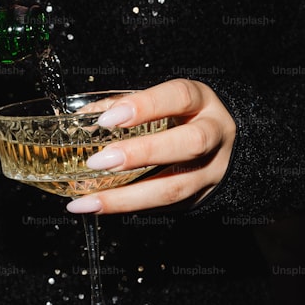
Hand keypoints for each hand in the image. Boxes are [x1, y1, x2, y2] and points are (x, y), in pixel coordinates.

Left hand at [64, 79, 235, 213]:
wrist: (223, 144)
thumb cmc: (181, 118)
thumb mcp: (160, 102)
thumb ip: (123, 106)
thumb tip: (80, 119)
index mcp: (201, 101)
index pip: (179, 97)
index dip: (144, 106)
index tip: (107, 119)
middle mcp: (214, 134)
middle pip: (189, 144)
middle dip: (140, 154)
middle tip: (98, 162)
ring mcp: (211, 170)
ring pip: (175, 187)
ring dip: (126, 198)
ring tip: (88, 201)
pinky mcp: (200, 197)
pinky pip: (164, 207)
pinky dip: (129, 208)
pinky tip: (100, 208)